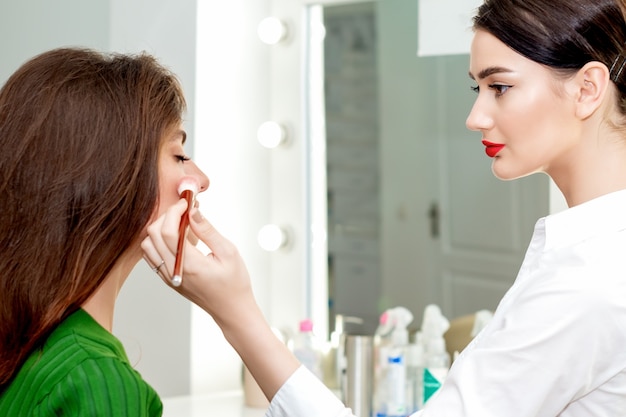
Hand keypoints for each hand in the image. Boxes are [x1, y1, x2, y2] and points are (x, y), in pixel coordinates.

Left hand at [142, 199, 300, 399]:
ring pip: (148, 245)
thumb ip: (207, 230)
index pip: (167, 231)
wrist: (231, 309)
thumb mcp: (228, 252)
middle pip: (153, 235)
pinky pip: (152, 256)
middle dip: (167, 216)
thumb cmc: (234, 283)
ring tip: (184, 227)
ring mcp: (168, 277)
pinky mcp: (168, 279)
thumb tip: (193, 210)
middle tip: (186, 211)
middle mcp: (174, 271)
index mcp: (190, 264)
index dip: (175, 211)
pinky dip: (160, 242)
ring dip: (161, 229)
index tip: (187, 202)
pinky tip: (180, 240)